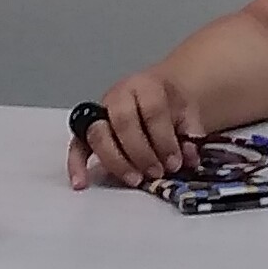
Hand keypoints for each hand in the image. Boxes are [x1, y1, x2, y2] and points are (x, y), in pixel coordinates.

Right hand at [70, 69, 201, 188]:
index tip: (175, 162)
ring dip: (115, 161)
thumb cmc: (171, 106)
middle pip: (122, 121)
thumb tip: (188, 157)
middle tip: (156, 173)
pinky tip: (80, 183)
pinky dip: (76, 164)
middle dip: (140, 152)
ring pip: (97, 134)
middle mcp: (118, 95)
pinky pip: (77, 145)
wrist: (158, 95)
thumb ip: (190, 134)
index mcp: (145, 85)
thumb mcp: (188, 113)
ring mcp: (100, 112)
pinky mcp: (88, 130)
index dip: (164, 139)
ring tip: (134, 179)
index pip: (152, 110)